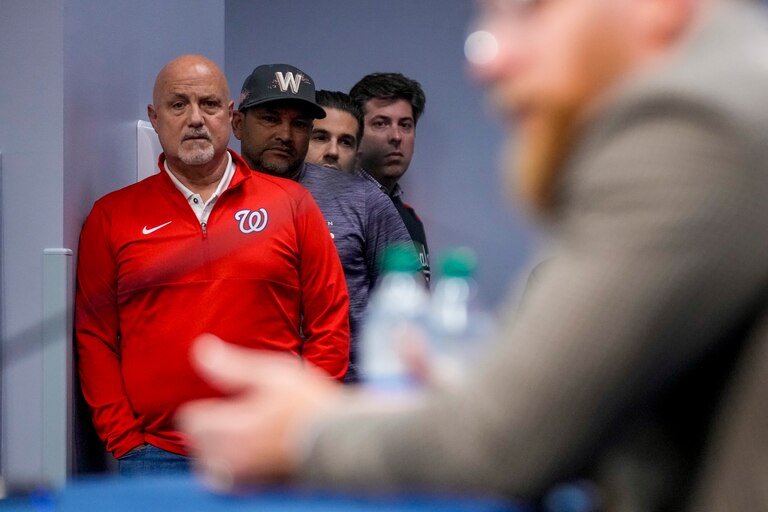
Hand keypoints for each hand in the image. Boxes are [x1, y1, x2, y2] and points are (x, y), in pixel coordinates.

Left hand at [176, 334, 342, 491]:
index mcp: (233, 428)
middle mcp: (233, 458)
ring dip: (215, 449)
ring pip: (207, 464)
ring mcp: (244, 478)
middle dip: (208, 426)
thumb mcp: (273, 373)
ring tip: (242, 434)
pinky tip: (249, 454)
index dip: (205, 404)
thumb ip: (231, 365)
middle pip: (195, 443)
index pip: (190, 419)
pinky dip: (228, 469)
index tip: (225, 399)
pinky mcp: (255, 489)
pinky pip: (225, 483)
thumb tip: (200, 350)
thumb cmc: (311, 405)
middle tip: (236, 413)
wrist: (344, 440)